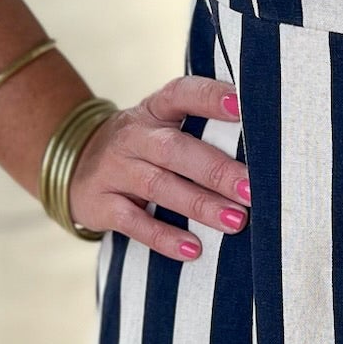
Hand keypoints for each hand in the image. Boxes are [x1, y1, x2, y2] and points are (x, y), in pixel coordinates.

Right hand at [65, 73, 248, 261]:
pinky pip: (132, 221)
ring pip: (158, 185)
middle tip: (251, 190)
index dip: (209, 97)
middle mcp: (133, 135)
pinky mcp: (100, 203)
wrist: (75, 166)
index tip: (241, 105)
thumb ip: (202, 130)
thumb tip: (266, 151)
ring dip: (199, 204)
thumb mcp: (163, 127)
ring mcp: (114, 169)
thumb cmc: (145, 148)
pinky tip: (193, 249)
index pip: (181, 94)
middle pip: (173, 149)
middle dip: (215, 170)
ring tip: (235, 221)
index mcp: (155, 109)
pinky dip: (163, 237)